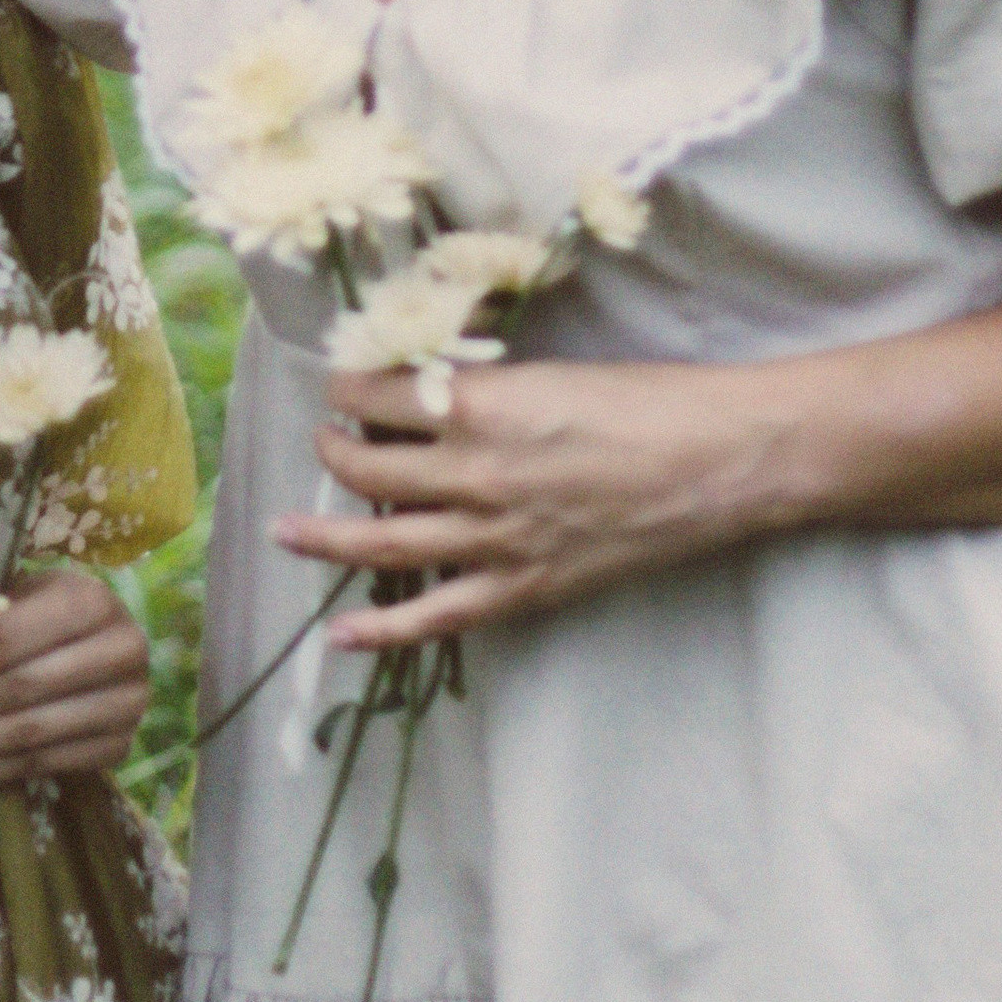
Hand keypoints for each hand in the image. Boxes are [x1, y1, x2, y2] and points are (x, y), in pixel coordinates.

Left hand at [0, 570, 149, 795]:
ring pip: (27, 734)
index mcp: (88, 600)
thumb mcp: (13, 600)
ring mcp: (125, 704)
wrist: (105, 643)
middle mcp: (119, 651)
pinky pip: (41, 765)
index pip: (2, 641)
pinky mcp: (119, 747)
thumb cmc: (44, 612)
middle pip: (14, 690)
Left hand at [280, 355, 787, 650]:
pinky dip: (384, 625)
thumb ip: (484, 385)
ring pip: (384, 541)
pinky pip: (437, 614)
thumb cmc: (646, 399)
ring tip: (285, 528)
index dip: (349, 388)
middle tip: (326, 439)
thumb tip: (430, 386)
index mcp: (480, 405)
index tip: (343, 385)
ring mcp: (496, 538)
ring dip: (326, 535)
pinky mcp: (525, 587)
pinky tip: (340, 631)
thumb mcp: (550, 371)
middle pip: (369, 468)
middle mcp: (474, 473)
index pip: (379, 396)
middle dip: (335, 451)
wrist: (717, 460)